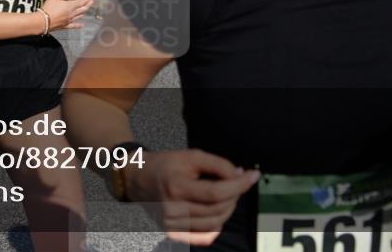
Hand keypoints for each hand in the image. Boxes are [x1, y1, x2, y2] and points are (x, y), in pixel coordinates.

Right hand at [41, 0, 93, 30]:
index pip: (82, 1)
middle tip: (92, 0)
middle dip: (89, 4)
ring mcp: (69, 20)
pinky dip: (79, 25)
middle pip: (84, 8)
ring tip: (87, 8)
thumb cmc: (48, 9)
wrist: (42, 22)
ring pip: (80, 16)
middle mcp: (72, 13)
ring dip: (84, 11)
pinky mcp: (65, 26)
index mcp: (70, 6)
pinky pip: (74, 25)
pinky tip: (82, 25)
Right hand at [127, 149, 259, 245]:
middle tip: (238, 181)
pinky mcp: (173, 233)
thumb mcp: (190, 156)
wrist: (138, 179)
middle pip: (218, 209)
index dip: (239, 185)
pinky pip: (205, 235)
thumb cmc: (166, 164)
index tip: (253, 176)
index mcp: (176, 187)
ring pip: (215, 223)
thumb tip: (241, 176)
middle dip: (235, 194)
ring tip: (228, 194)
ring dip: (229, 208)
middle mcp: (173, 210)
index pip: (216, 192)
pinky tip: (218, 209)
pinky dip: (217, 224)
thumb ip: (217, 164)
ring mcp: (172, 225)